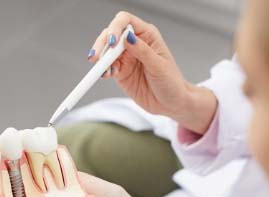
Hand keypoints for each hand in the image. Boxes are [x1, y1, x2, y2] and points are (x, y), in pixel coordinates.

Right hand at [89, 11, 216, 132]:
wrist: (170, 103)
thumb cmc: (171, 82)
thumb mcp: (159, 66)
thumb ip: (143, 51)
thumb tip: (127, 37)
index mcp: (147, 35)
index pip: (125, 21)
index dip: (115, 28)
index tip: (112, 42)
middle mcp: (135, 43)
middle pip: (111, 34)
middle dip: (102, 44)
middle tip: (97, 57)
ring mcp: (126, 57)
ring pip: (106, 51)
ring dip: (101, 59)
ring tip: (102, 70)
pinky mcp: (120, 72)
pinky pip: (107, 67)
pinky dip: (103, 70)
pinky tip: (106, 75)